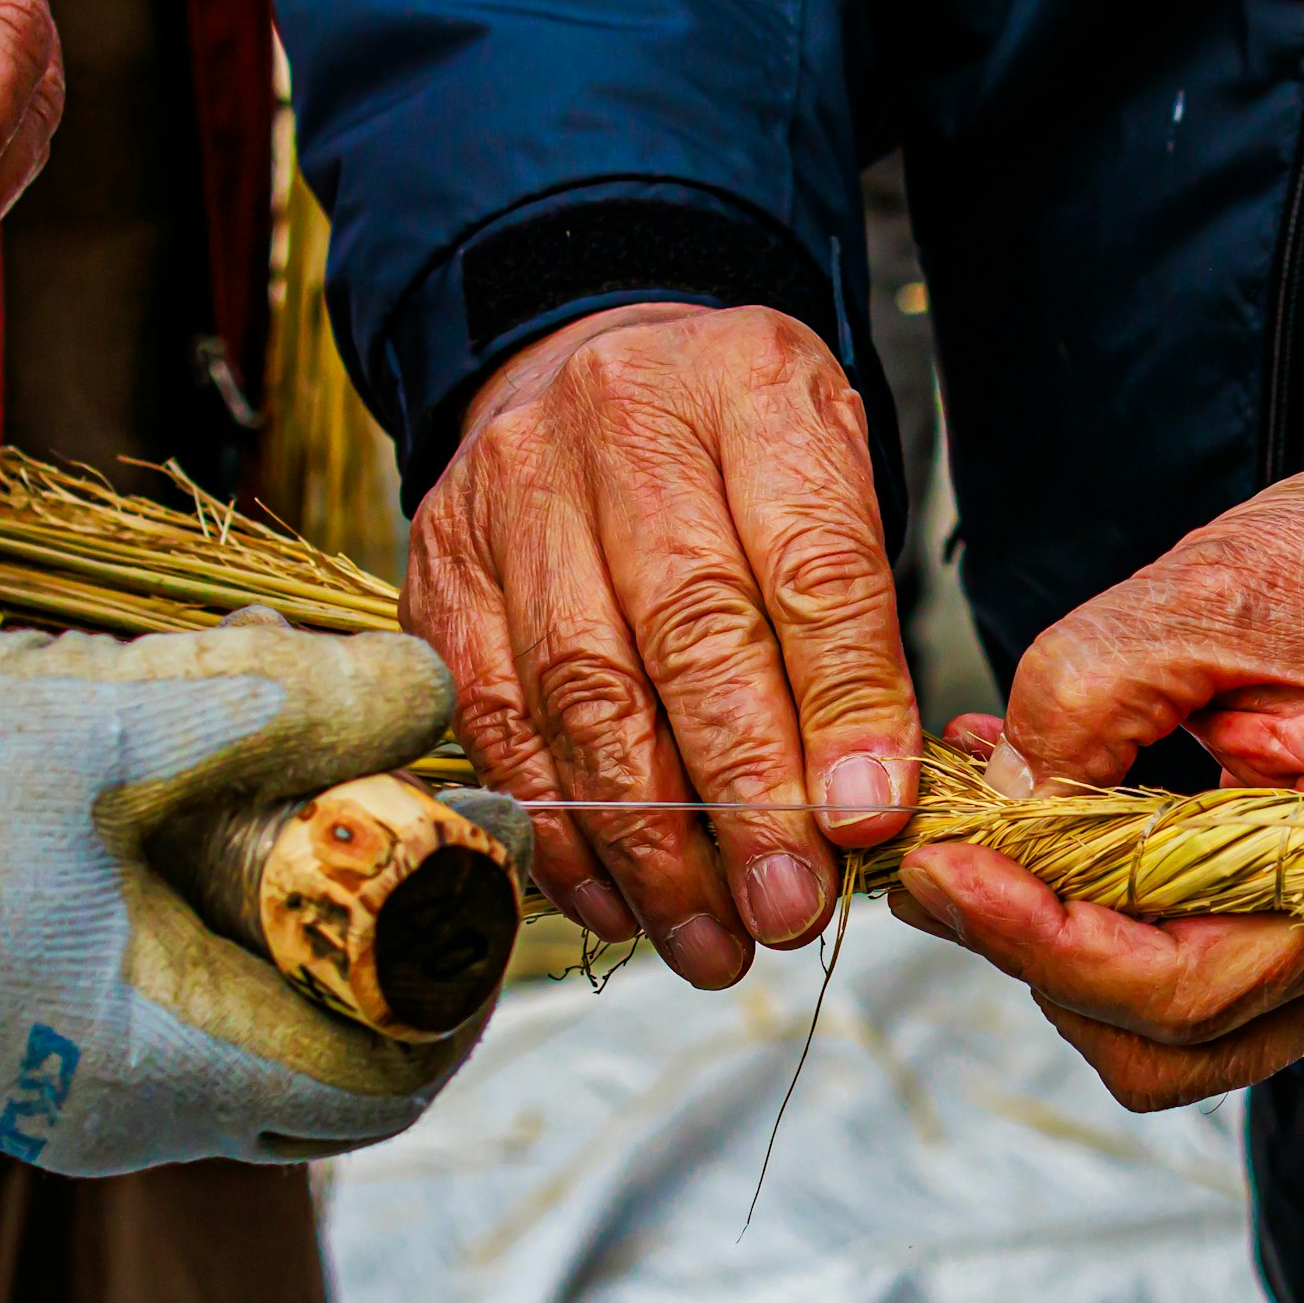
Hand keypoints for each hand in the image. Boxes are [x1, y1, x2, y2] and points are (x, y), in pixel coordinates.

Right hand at [0, 619, 480, 1173]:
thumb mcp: (103, 724)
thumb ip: (281, 708)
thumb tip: (433, 692)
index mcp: (168, 1072)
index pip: (389, 1080)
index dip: (456, 973)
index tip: (464, 850)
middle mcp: (128, 1115)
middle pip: (331, 1043)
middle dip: (372, 910)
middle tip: (366, 777)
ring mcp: (66, 1081)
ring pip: (244, 994)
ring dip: (276, 873)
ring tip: (247, 724)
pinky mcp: (19, 1031)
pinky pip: (163, 973)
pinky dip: (195, 878)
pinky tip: (159, 751)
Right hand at [409, 303, 920, 988]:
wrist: (586, 364)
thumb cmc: (733, 452)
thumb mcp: (831, 484)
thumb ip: (857, 631)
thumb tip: (861, 808)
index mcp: (749, 387)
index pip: (810, 562)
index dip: (842, 706)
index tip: (865, 823)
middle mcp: (618, 423)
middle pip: (687, 635)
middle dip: (743, 799)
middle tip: (787, 909)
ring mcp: (510, 492)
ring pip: (580, 692)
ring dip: (649, 841)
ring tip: (711, 938)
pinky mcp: (438, 567)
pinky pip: (494, 720)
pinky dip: (558, 828)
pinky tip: (614, 899)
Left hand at [892, 429, 1303, 1112]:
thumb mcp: (1221, 587)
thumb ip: (1094, 690)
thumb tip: (1009, 795)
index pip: (1186, 982)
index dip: (1043, 937)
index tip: (944, 864)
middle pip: (1168, 1040)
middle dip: (1034, 956)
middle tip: (935, 862)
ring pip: (1170, 1031)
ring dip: (1058, 949)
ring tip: (978, 834)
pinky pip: (1189, 968)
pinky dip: (1099, 918)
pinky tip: (1039, 819)